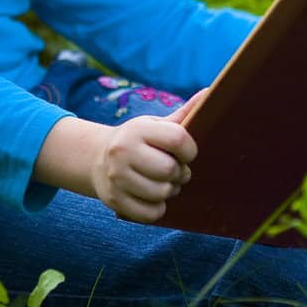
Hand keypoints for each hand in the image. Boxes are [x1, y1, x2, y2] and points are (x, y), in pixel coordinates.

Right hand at [90, 107, 197, 222]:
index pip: (178, 139)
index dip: (190, 150)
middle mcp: (123, 151)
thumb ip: (183, 114)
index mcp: (138, 129)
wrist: (97, 158)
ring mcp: (116, 177)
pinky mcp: (114, 200)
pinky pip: (150, 213)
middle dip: (180, 173)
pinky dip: (158, 208)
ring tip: (164, 183)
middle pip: (170, 170)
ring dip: (170, 191)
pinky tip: (152, 197)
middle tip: (175, 171)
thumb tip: (209, 93)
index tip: (186, 154)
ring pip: (162, 193)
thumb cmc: (137, 140)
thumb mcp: (155, 124)